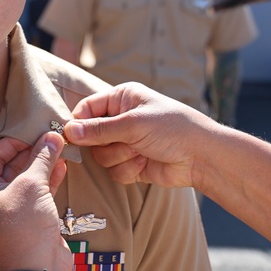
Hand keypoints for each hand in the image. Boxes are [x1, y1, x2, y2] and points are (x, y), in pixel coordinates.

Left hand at [0, 132, 70, 270]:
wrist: (37, 270)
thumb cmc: (23, 228)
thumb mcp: (31, 185)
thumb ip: (41, 158)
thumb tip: (52, 136)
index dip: (14, 140)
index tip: (34, 129)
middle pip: (10, 164)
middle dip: (30, 149)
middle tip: (50, 133)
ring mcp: (10, 209)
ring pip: (26, 177)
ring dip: (42, 161)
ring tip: (59, 144)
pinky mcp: (29, 217)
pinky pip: (37, 191)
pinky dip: (49, 177)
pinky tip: (62, 163)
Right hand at [64, 82, 220, 187]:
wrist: (201, 157)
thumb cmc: (172, 128)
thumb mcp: (133, 123)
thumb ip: (99, 129)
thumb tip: (69, 131)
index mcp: (122, 98)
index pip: (87, 109)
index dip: (79, 123)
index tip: (72, 136)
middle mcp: (121, 119)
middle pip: (90, 136)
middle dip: (107, 143)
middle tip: (125, 141)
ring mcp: (126, 142)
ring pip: (101, 156)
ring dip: (119, 157)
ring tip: (141, 151)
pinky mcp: (132, 163)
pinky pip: (114, 171)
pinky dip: (128, 170)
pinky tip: (145, 163)